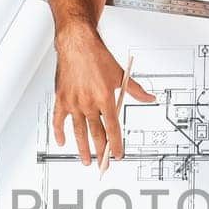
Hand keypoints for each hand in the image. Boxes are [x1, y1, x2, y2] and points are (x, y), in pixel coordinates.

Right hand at [52, 25, 153, 164]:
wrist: (77, 44)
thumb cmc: (97, 57)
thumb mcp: (120, 74)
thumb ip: (135, 90)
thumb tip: (149, 98)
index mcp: (105, 98)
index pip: (112, 128)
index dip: (116, 144)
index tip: (118, 154)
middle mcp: (88, 102)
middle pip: (96, 134)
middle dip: (100, 152)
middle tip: (102, 164)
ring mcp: (73, 102)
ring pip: (78, 131)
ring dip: (82, 148)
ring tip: (86, 160)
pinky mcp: (61, 98)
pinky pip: (58, 120)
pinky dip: (59, 132)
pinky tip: (62, 142)